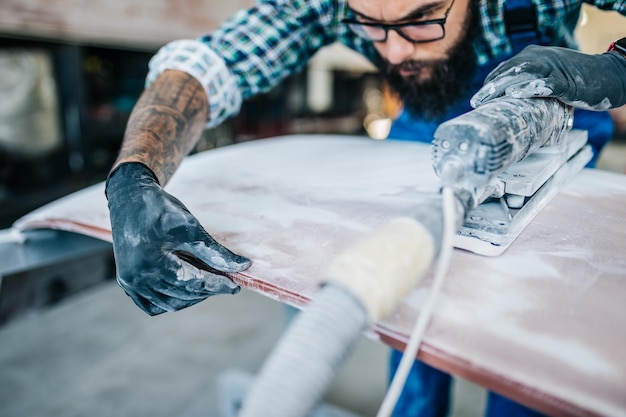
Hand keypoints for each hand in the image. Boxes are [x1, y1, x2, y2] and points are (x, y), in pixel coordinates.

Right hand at [105, 162, 250, 314]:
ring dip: (192, 297)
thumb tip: (241, 266)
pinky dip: (172, 300)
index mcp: (150, 265)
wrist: (130, 198)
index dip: (217, 286)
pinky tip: (188, 291)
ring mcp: (130, 283)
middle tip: (226, 281)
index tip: (236, 286)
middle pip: (182, 295)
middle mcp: (136, 279)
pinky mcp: (128, 283)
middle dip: (207, 290)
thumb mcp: (189, 228)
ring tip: (210, 283)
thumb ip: (214, 252)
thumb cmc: (159, 209)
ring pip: (169, 303)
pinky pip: (153, 304)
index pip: (192, 283)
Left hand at [471, 45, 625, 110]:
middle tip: (475, 102)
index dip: (489, 84)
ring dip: (502, 87)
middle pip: (509, 71)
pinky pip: (545, 84)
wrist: (609, 76)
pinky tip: (514, 94)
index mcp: (533, 56)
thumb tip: (509, 106)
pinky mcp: (566, 82)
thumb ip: (529, 85)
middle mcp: (540, 58)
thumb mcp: (547, 78)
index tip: (477, 100)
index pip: (504, 69)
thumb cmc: (575, 81)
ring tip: (487, 99)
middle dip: (490, 87)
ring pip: (522, 75)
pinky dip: (529, 88)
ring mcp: (553, 68)